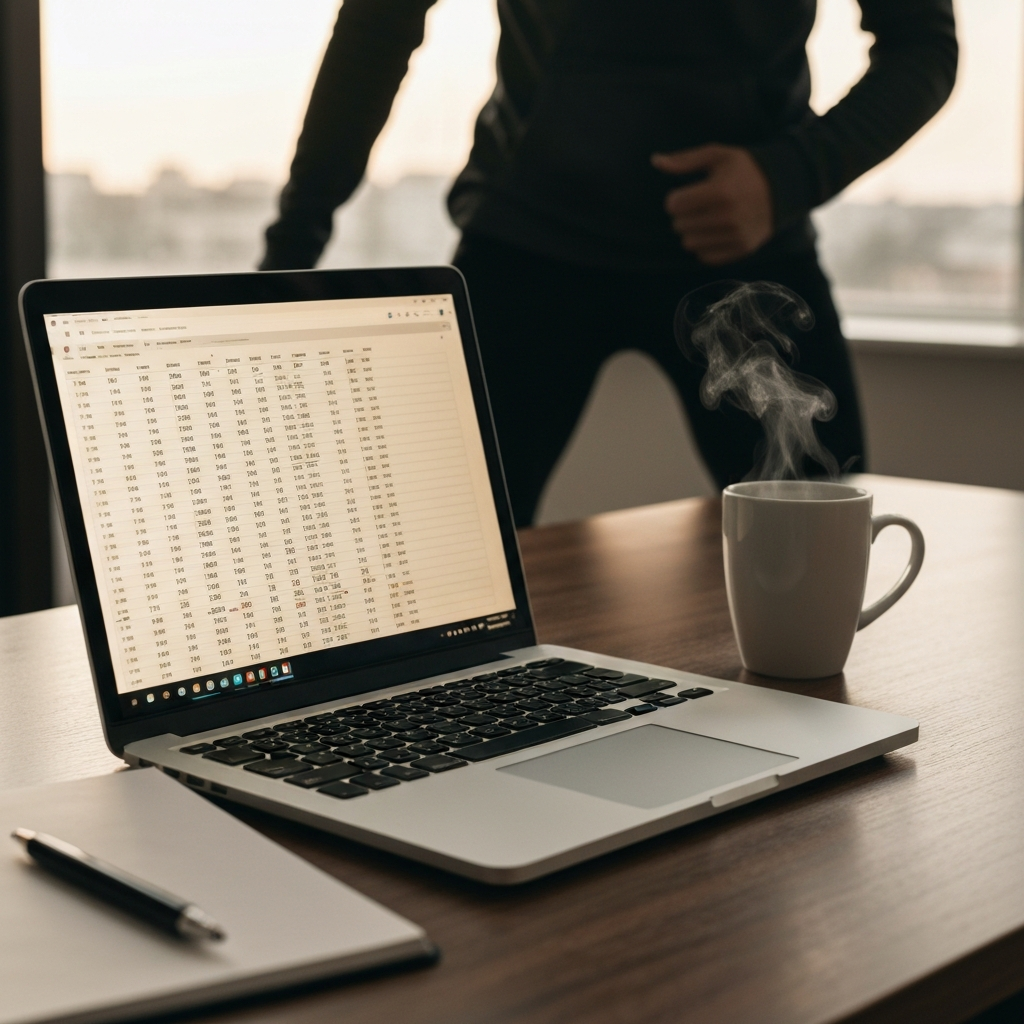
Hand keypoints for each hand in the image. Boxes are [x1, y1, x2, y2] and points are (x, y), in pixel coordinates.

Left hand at [652, 145, 772, 265]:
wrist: (783, 188)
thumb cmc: (744, 169)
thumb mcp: (717, 156)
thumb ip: (684, 160)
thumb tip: (655, 161)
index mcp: (720, 191)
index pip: (674, 205)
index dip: (675, 199)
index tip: (685, 194)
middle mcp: (727, 217)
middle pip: (679, 225)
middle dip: (682, 215)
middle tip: (696, 206)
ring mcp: (735, 235)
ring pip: (689, 243)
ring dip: (691, 232)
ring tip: (704, 218)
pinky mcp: (741, 249)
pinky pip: (704, 257)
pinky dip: (704, 246)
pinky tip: (714, 231)